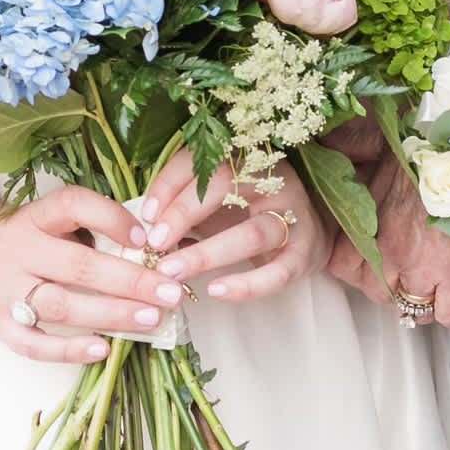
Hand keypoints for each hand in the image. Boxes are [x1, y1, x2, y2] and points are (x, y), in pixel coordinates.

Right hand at [0, 183, 188, 370]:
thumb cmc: (19, 240)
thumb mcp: (45, 221)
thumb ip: (88, 230)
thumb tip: (153, 250)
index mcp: (34, 218)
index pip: (72, 206)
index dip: (110, 218)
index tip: (147, 236)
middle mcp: (19, 251)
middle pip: (78, 265)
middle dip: (130, 279)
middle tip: (171, 292)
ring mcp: (6, 290)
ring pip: (62, 304)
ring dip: (110, 313)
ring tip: (151, 319)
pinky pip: (35, 342)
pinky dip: (69, 349)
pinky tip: (103, 348)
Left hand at [131, 153, 329, 305]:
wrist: (308, 232)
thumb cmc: (247, 213)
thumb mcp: (213, 200)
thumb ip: (181, 205)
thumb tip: (141, 224)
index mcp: (245, 158)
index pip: (201, 161)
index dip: (169, 185)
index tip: (145, 215)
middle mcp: (273, 180)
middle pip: (225, 187)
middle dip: (183, 214)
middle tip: (153, 243)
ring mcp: (293, 217)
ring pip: (251, 234)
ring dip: (207, 254)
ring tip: (171, 272)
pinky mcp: (304, 254)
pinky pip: (276, 273)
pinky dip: (246, 285)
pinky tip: (215, 291)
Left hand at [338, 158, 449, 329]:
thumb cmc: (434, 149)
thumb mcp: (381, 151)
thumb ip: (355, 162)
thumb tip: (330, 146)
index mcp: (367, 225)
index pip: (346, 268)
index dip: (365, 266)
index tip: (378, 260)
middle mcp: (389, 253)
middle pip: (380, 293)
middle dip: (395, 284)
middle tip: (413, 268)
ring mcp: (423, 270)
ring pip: (414, 309)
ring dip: (424, 298)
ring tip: (439, 280)